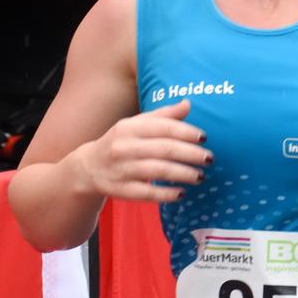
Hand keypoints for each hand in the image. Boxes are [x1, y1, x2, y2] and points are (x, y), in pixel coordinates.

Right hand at [74, 99, 208, 203]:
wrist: (88, 167)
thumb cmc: (121, 142)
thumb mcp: (136, 125)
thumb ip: (163, 115)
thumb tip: (188, 103)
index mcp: (128, 127)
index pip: (163, 127)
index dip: (186, 132)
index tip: (204, 138)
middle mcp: (123, 147)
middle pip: (164, 149)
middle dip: (191, 154)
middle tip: (209, 159)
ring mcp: (120, 169)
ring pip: (158, 171)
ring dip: (183, 174)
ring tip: (201, 176)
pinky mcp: (119, 190)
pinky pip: (147, 193)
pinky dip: (166, 194)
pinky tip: (182, 193)